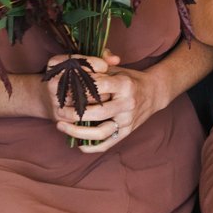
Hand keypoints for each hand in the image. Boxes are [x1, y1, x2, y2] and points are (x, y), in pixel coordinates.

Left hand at [48, 54, 164, 152]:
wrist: (154, 92)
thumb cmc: (129, 79)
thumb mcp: (116, 69)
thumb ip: (97, 65)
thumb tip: (76, 65)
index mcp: (125, 85)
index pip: (98, 87)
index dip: (78, 88)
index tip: (63, 89)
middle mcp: (128, 104)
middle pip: (97, 112)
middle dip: (73, 113)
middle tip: (58, 110)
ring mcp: (128, 120)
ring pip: (100, 132)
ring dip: (77, 131)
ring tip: (61, 125)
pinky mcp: (127, 132)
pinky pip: (107, 144)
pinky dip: (91, 146)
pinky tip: (78, 143)